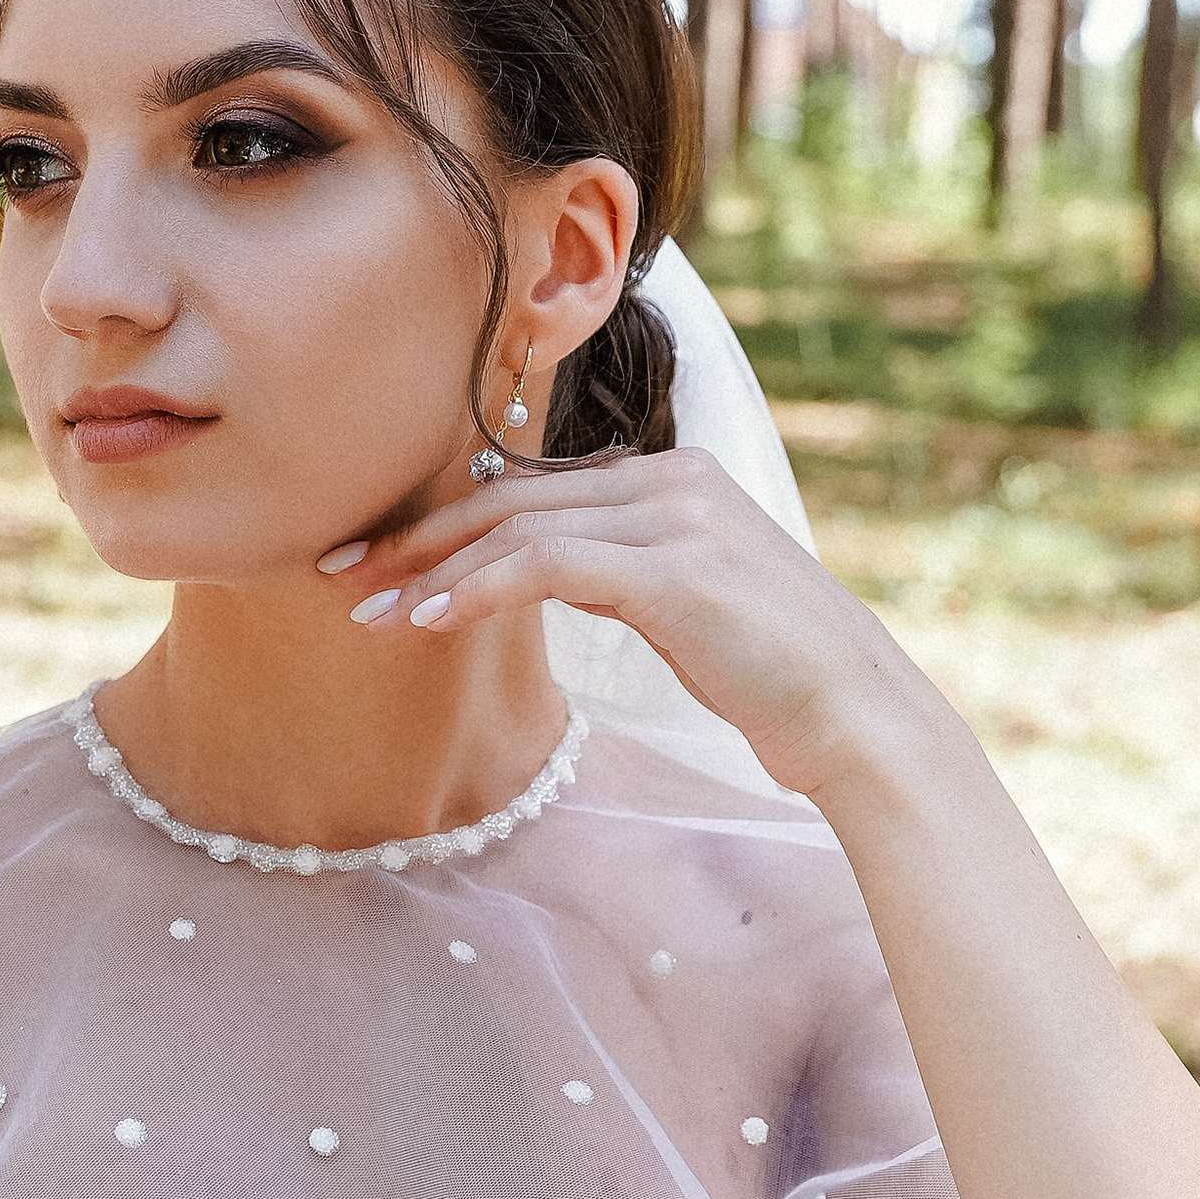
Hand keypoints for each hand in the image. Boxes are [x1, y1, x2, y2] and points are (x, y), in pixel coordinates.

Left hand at [332, 445, 943, 808]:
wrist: (860, 718)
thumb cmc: (774, 680)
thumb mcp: (686, 609)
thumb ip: (620, 575)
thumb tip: (539, 577)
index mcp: (673, 480)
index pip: (531, 491)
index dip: (443, 523)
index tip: (375, 561)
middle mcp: (672, 480)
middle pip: (509, 499)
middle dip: (415, 539)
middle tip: (340, 575)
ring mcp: (675, 518)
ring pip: (517, 530)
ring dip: (429, 573)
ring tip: (365, 615)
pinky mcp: (673, 570)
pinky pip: (548, 567)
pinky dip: (478, 590)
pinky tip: (428, 621)